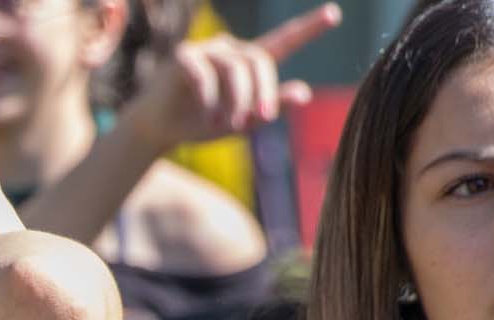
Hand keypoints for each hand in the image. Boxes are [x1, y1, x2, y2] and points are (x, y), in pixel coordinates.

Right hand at [130, 3, 341, 149]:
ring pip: (234, 66)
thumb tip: (305, 92)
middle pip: (259, 59)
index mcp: (249, 64)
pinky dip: (209, 97)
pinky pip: (204, 73)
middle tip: (263, 119)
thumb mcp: (243, 121)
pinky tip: (208, 116)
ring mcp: (207, 50)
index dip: (309, 28)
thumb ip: (272, 107)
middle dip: (264, 90)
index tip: (334, 15)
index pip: (284, 41)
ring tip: (229, 123)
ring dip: (236, 98)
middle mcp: (231, 51)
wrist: (159, 130)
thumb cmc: (202, 123)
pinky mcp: (184, 55)